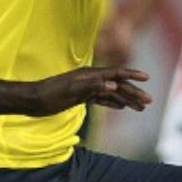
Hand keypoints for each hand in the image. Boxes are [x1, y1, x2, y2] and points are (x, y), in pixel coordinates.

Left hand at [36, 66, 151, 113]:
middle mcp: (90, 79)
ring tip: (140, 108)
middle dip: (134, 92)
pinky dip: (113, 102)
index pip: (116, 73)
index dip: (132, 75)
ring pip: (112, 93)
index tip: (146, 77)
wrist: (33, 100)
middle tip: (148, 102)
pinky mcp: (81, 96)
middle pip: (117, 84)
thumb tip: (113, 84)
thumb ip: (92, 86)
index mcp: (90, 75)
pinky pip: (102, 99)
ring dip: (126, 99)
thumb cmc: (50, 94)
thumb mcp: (70, 90)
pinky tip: (121, 107)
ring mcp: (86, 88)